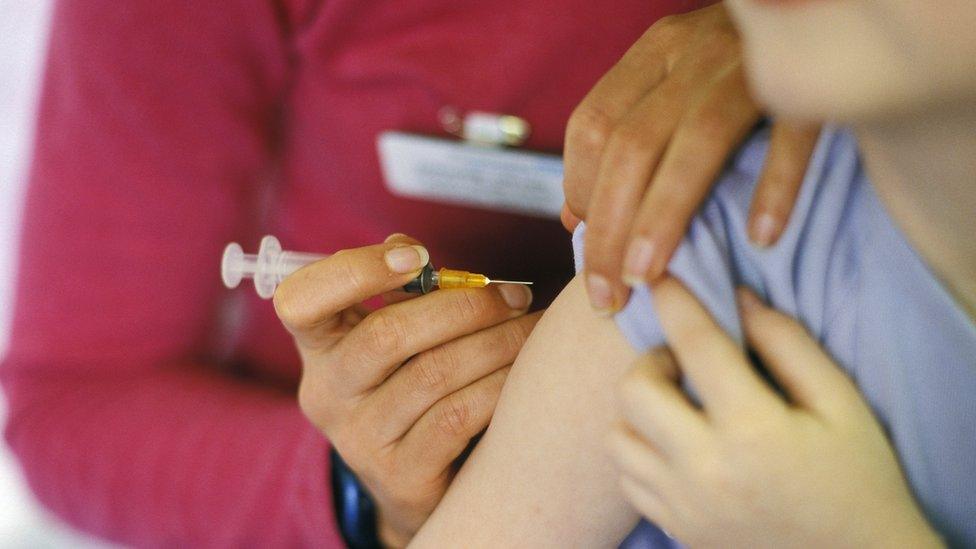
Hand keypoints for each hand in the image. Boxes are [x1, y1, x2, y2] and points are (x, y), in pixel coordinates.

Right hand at [273, 234, 537, 546]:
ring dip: (497, 343)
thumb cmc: (412, 386)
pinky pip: (458, 417)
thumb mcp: (393, 338)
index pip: (300, 300)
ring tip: (532, 330)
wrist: (419, 486)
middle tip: (516, 297)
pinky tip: (525, 373)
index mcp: (319, 346)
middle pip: (388, 335)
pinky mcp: (400, 476)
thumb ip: (399, 292)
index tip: (418, 257)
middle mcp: (327, 393)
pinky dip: (499, 386)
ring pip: (434, 374)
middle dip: (464, 307)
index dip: (356, 271)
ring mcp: (359, 440)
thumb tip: (410, 251)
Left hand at [561, 3, 819, 312]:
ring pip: (694, 142)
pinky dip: (776, 186)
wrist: (824, 13)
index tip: (586, 250)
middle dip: (609, 229)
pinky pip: (792, 134)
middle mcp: (694, 51)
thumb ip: (625, 141)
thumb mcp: (673, 86)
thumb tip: (575, 220)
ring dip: (664, 217)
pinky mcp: (812, 78)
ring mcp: (752, 61)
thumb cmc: (736, 67)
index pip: (592, 125)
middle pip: (631, 144)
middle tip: (606, 297)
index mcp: (655, 52)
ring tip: (648, 278)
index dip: (579, 193)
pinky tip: (761, 238)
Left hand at [608, 278, 941, 547]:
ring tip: (677, 406)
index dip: (675, 300)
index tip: (663, 276)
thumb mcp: (841, 404)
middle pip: (634, 389)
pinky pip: (627, 477)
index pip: (696, 345)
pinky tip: (673, 445)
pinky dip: (639, 451)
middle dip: (652, 361)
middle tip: (684, 362)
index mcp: (753, 429)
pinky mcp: (674, 528)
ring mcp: (682, 504)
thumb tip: (736, 299)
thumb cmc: (857, 477)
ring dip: (639, 409)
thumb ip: (788, 345)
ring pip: (617, 435)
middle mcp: (705, 468)